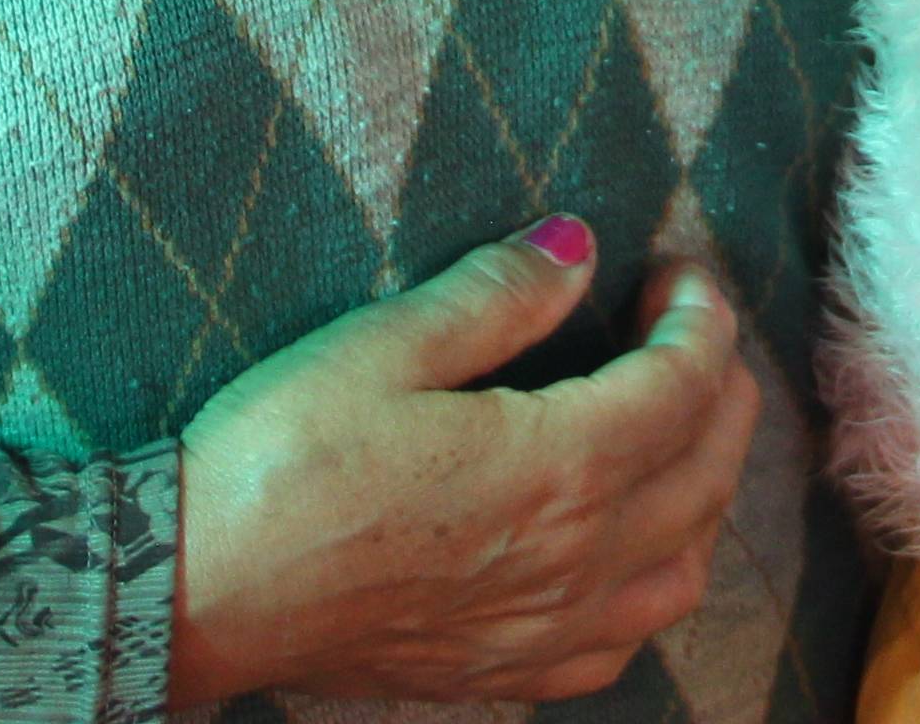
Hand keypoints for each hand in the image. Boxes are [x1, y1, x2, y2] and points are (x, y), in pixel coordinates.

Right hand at [167, 224, 761, 705]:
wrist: (197, 592)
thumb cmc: (279, 459)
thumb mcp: (384, 344)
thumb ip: (498, 295)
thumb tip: (579, 245)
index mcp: (557, 466)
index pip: (684, 385)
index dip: (699, 315)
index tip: (677, 270)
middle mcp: (573, 559)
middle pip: (706, 472)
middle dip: (722, 389)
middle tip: (691, 330)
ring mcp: (542, 629)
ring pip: (682, 567)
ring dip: (705, 490)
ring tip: (677, 432)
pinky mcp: (501, 673)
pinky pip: (619, 644)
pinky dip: (649, 586)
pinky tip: (624, 552)